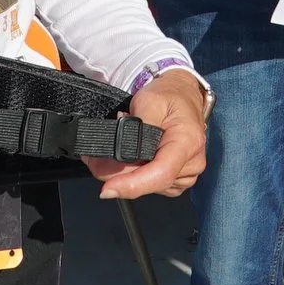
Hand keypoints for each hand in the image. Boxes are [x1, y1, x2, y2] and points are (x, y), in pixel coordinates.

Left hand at [86, 69, 207, 199]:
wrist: (182, 95)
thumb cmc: (168, 96)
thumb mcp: (149, 100)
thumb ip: (136, 126)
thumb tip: (120, 150)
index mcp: (188, 142)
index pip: (161, 173)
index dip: (133, 185)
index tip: (107, 189)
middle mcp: (191, 163)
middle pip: (149, 182)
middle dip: (116, 175)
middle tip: (92, 159)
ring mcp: (185, 174)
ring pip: (146, 185)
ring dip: (122, 174)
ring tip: (105, 155)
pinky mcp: (177, 180)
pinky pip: (150, 184)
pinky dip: (132, 174)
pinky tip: (124, 159)